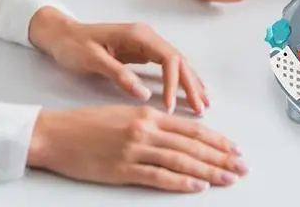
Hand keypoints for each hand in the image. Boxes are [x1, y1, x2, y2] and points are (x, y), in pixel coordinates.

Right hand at [27, 105, 245, 191]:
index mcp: (149, 113)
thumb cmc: (89, 124)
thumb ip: (154, 123)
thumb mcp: (126, 115)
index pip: (192, 129)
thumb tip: (181, 134)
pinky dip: (180, 181)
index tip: (235, 148)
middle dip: (221, 156)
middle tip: (242, 166)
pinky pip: (158, 176)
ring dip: (208, 170)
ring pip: (181, 160)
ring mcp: (135, 149)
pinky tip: (198, 186)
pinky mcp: (122, 168)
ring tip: (228, 177)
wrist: (57, 133)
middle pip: (192, 144)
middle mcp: (147, 128)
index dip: (216, 139)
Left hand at [29, 9, 208, 113]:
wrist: (62, 35)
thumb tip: (144, 95)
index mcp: (139, 35)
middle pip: (179, 60)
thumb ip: (119, 75)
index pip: (168, 58)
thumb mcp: (93, 60)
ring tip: (202, 102)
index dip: (173, 83)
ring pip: (177, 63)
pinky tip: (188, 90)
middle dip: (191, 84)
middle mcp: (148, 36)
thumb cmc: (74, 46)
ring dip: (190, 82)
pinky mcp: (143, 52)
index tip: (170, 106)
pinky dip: (180, 79)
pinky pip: (168, 66)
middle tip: (201, 108)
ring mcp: (147, 43)